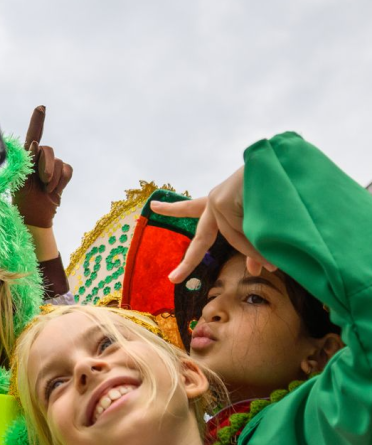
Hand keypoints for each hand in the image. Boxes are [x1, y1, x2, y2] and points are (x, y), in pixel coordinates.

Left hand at [13, 106, 72, 228]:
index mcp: (26, 158)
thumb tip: (34, 144)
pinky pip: (67, 170)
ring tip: (44, 190)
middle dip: (46, 166)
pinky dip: (62, 182)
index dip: (37, 121)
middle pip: (48, 150)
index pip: (32, 136)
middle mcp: (39, 159)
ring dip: (52, 179)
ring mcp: (51, 167)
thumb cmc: (22, 200)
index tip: (41, 107)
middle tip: (41, 182)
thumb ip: (28, 161)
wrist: (35, 217)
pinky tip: (54, 191)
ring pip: (58, 162)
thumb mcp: (21, 180)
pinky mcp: (62, 175)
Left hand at [152, 166, 275, 281]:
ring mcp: (218, 199)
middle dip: (188, 262)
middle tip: (173, 279)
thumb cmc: (281, 190)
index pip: (193, 208)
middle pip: (202, 239)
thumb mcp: (263, 221)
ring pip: (235, 238)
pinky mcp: (221, 200)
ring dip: (257, 253)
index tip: (153, 207)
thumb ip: (255, 244)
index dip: (173, 210)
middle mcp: (215, 200)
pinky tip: (273, 229)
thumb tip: (256, 270)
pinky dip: (259, 241)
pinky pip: (242, 231)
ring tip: (275, 262)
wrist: (291, 164)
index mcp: (220, 201)